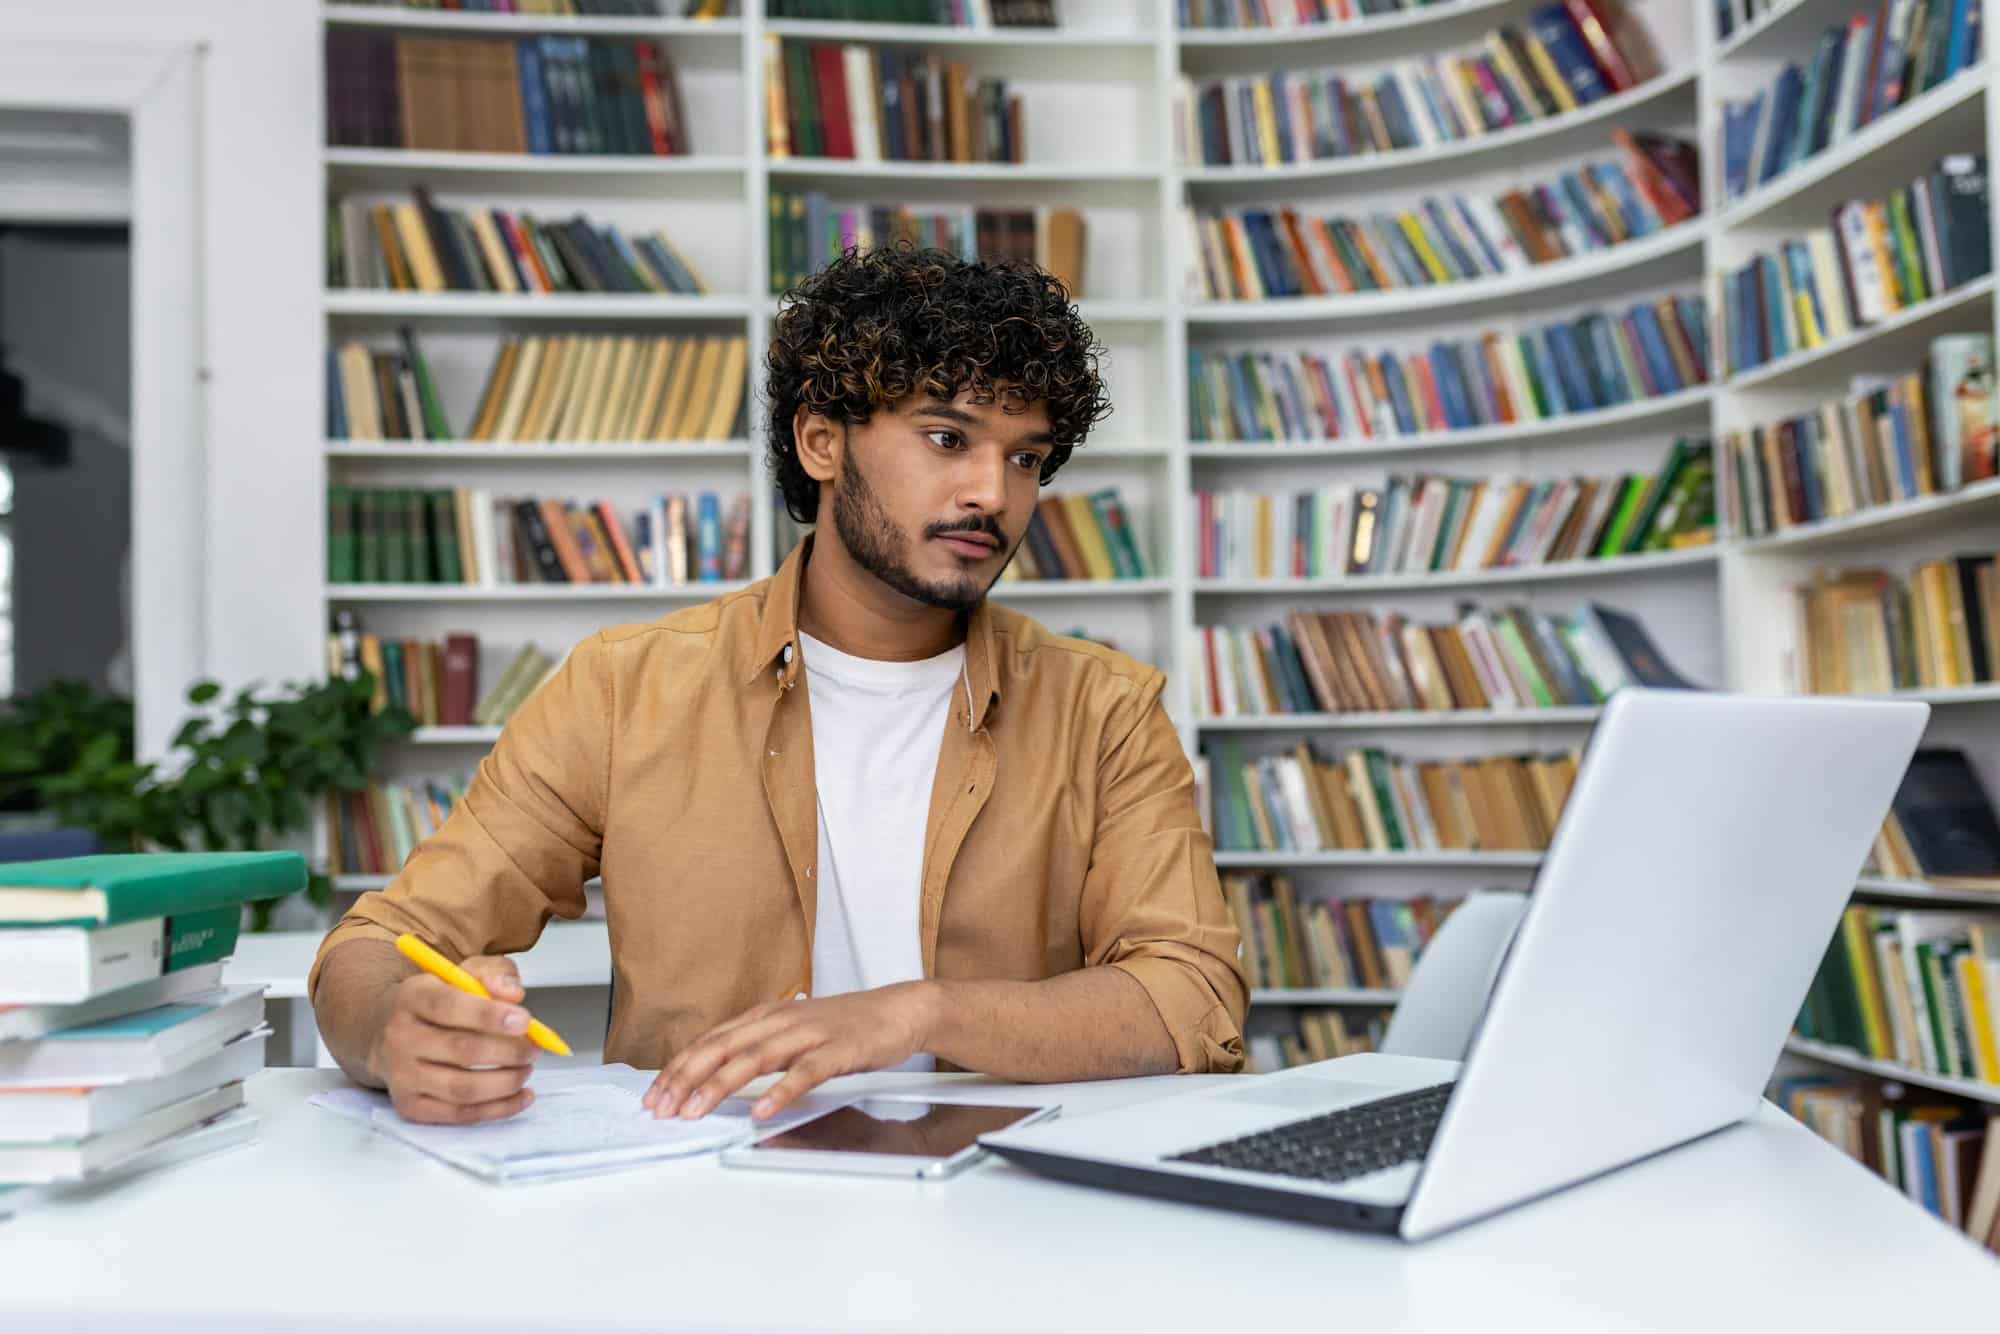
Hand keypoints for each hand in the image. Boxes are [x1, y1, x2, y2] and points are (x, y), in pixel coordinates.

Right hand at [371, 954, 539, 1124]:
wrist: (390, 1032)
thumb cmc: (439, 1001)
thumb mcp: (464, 974)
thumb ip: (494, 974)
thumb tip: (513, 995)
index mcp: (413, 997)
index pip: (448, 1006)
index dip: (489, 1015)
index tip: (524, 1021)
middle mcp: (400, 1038)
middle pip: (461, 1050)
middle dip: (509, 1052)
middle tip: (534, 1048)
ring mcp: (402, 1076)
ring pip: (462, 1088)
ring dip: (506, 1082)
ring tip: (526, 1069)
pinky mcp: (410, 1106)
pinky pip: (460, 1115)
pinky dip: (498, 1108)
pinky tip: (521, 1094)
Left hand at [641, 982, 935, 1121]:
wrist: (899, 1010)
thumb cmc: (846, 1027)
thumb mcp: (794, 1033)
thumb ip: (759, 1050)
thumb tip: (716, 1078)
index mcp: (766, 1016)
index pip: (711, 1041)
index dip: (679, 1068)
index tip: (655, 1095)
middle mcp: (782, 1020)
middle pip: (723, 1047)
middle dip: (686, 1078)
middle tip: (662, 1107)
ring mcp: (810, 1033)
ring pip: (755, 1057)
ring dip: (720, 1084)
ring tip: (696, 1110)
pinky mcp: (839, 1049)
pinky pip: (805, 1072)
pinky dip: (780, 1091)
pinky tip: (762, 1111)